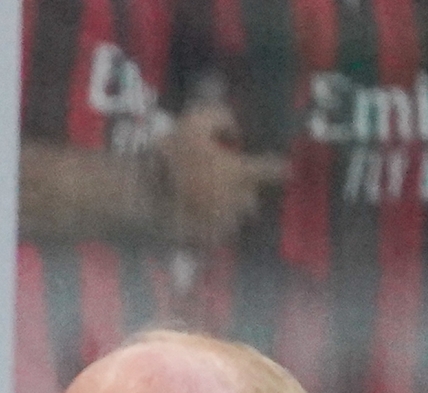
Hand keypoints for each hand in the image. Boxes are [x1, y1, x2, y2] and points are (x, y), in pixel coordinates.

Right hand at [164, 102, 284, 245]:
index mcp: (239, 172)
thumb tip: (234, 130)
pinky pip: (211, 238)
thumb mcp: (195, 120)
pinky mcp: (199, 240)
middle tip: (233, 187)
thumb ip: (221, 117)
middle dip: (245, 193)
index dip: (280, 168)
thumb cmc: (170, 154)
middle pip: (250, 200)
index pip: (271, 169)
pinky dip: (209, 232)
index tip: (287, 169)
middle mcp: (235, 201)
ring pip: (232, 221)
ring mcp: (217, 223)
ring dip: (228, 214)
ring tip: (215, 208)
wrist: (141, 193)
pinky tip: (199, 227)